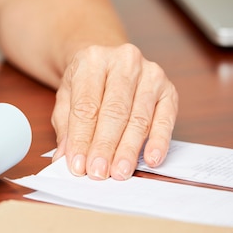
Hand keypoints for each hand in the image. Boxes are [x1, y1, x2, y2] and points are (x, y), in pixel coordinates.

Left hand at [51, 44, 177, 179]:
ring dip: (129, 149)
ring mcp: (150, 73)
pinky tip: (151, 158)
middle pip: (114, 112)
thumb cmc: (85, 84)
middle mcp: (124, 62)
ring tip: (120, 172)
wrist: (107, 62)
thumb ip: (66, 128)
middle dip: (105, 146)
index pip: (86, 106)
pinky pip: (166, 118)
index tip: (78, 165)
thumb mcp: (66, 99)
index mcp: (92, 60)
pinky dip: (159, 140)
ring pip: (139, 117)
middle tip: (99, 172)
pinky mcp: (168, 89)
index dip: (81, 139)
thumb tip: (64, 158)